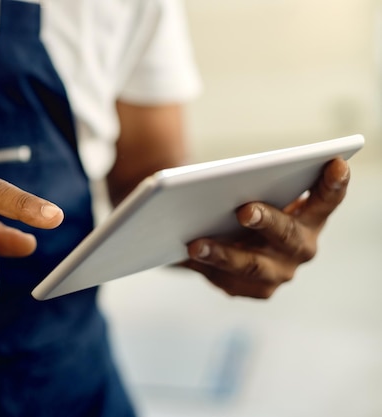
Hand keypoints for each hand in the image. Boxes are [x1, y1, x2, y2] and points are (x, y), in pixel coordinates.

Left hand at [181, 158, 349, 298]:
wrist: (229, 236)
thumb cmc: (246, 203)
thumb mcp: (255, 190)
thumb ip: (254, 183)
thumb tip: (224, 181)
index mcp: (311, 217)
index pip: (327, 199)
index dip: (333, 185)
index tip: (335, 164)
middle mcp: (302, 247)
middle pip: (287, 235)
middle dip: (266, 222)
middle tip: (244, 210)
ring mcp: (279, 272)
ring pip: (251, 266)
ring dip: (222, 254)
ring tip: (195, 244)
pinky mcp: (254, 290)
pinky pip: (227, 280)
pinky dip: (205, 266)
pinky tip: (185, 256)